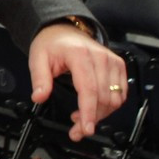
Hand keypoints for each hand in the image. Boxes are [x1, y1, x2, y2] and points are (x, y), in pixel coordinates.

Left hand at [29, 22, 126, 141]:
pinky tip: (94, 108)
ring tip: (82, 118)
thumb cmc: (52, 44)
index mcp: (79, 55)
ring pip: (114, 99)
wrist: (63, 30)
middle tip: (76, 129)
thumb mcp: (38, 59)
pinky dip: (109, 106)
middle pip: (103, 98)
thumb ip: (39, 79)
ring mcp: (112, 61)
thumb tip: (39, 97)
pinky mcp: (118, 66)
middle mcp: (100, 57)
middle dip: (91, 118)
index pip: (89, 89)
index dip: (88, 112)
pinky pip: (120, 93)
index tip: (86, 128)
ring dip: (100, 114)